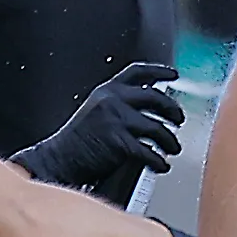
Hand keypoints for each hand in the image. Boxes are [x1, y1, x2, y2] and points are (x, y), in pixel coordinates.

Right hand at [10, 62, 181, 194]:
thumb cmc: (75, 141)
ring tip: (173, 148)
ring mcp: (116, 120)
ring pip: (157, 127)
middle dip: (173, 109)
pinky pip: (149, 151)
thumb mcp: (94, 111)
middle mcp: (112, 100)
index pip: (138, 72)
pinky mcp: (119, 142)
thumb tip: (149, 109)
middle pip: (155, 97)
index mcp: (106, 90)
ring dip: (170, 140)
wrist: (57, 159)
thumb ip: (117, 105)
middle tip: (179, 119)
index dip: (159, 71)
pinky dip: (159, 161)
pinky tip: (161, 165)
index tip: (174, 75)